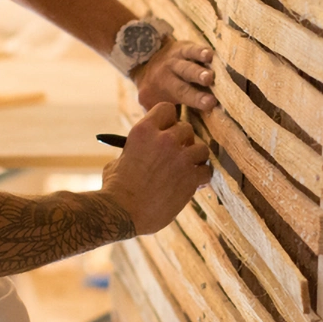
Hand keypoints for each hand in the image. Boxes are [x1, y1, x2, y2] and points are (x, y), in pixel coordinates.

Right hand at [100, 103, 212, 233]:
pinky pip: (206, 171)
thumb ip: (136, 151)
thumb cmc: (116, 189)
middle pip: (187, 128)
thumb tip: (143, 151)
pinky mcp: (191, 178)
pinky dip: (201, 177)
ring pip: (201, 149)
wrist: (122, 212)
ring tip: (187, 169)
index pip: (166, 109)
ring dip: (195, 158)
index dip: (169, 120)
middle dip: (184, 140)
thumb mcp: (120, 159)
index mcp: (144, 130)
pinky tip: (192, 184)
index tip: (167, 130)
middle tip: (178, 153)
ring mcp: (180, 158)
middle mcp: (164, 139)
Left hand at [131, 38, 217, 112]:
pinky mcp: (184, 47)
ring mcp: (177, 60)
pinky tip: (209, 55)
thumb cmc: (154, 86)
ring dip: (199, 72)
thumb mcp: (151, 102)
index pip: (179, 99)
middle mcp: (170, 75)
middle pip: (183, 87)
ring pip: (188, 66)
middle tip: (211, 101)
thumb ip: (162, 118)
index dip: (194, 104)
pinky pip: (192, 49)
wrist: (143, 55)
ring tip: (210, 77)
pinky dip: (200, 51)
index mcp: (163, 90)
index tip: (208, 109)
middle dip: (197, 93)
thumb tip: (176, 140)